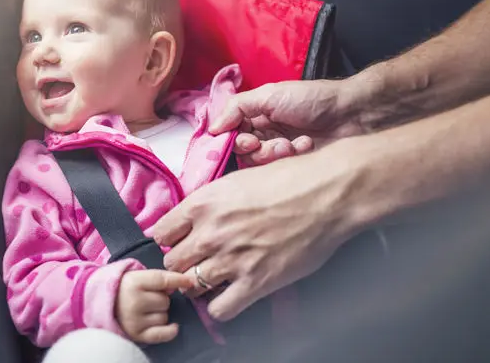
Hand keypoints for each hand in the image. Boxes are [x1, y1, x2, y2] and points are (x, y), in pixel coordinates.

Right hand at [115, 269, 194, 343]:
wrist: (104, 305)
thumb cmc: (124, 289)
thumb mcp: (136, 276)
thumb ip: (157, 278)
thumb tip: (179, 284)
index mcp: (133, 282)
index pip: (162, 280)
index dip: (178, 280)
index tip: (190, 281)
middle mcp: (134, 302)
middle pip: (165, 301)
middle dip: (161, 299)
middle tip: (148, 298)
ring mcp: (135, 320)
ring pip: (164, 317)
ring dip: (160, 313)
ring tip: (146, 310)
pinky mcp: (136, 334)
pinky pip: (162, 334)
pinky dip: (170, 331)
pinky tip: (173, 326)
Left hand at [153, 141, 367, 321]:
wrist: (328, 193)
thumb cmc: (290, 179)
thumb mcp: (238, 180)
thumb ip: (212, 202)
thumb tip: (195, 218)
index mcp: (204, 202)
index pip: (161, 232)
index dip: (171, 239)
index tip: (180, 241)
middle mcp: (211, 232)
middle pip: (171, 262)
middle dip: (183, 263)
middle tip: (199, 261)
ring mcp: (232, 259)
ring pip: (190, 286)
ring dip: (200, 285)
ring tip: (216, 278)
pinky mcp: (256, 282)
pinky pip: (220, 310)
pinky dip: (222, 307)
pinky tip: (232, 295)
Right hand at [210, 80, 366, 165]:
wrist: (351, 113)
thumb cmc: (312, 99)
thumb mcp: (270, 95)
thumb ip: (237, 108)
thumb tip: (212, 128)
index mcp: (254, 116)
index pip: (230, 135)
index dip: (234, 141)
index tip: (247, 140)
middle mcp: (263, 134)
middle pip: (242, 153)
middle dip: (256, 150)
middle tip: (273, 143)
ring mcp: (278, 152)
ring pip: (259, 164)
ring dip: (274, 154)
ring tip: (294, 144)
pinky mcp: (293, 167)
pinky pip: (278, 172)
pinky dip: (291, 159)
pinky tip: (306, 146)